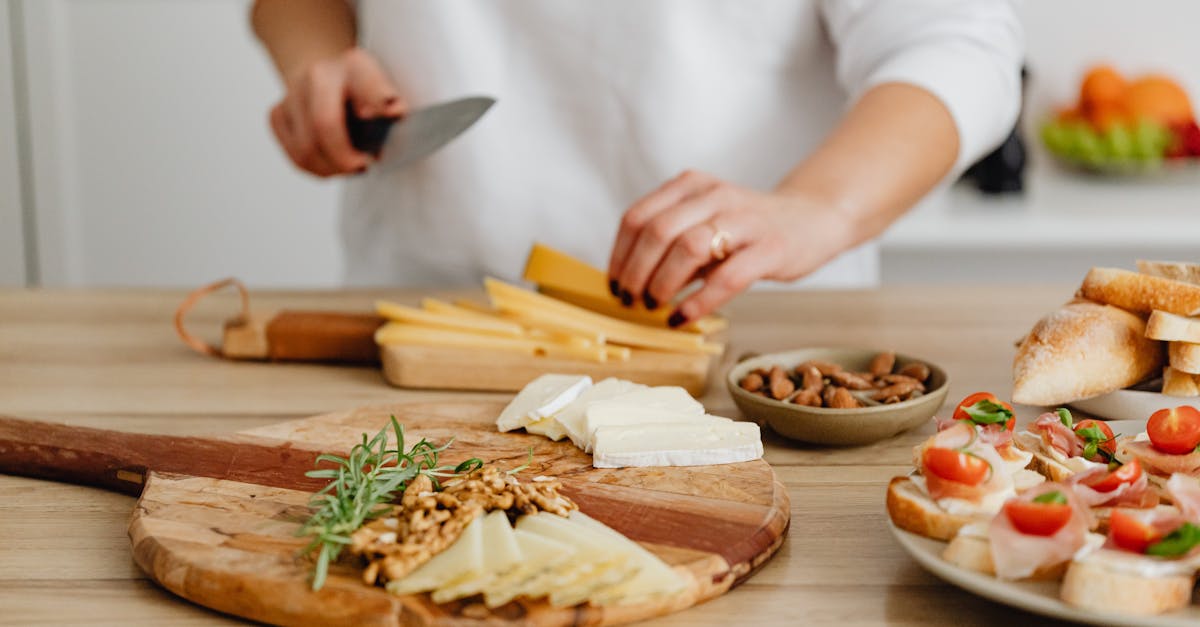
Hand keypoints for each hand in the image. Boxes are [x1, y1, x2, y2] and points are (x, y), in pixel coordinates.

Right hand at [269, 48, 405, 176]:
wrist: (324, 74)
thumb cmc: (360, 89)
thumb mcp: (385, 89)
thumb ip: (389, 102)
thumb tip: (394, 111)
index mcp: (353, 65)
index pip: (367, 85)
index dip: (377, 101)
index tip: (392, 116)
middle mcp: (316, 75)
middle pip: (325, 125)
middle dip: (345, 157)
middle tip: (363, 167)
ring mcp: (292, 95)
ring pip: (306, 149)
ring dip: (332, 168)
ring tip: (350, 166)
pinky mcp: (277, 115)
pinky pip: (296, 156)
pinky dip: (317, 168)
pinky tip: (332, 163)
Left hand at [607, 170, 852, 325]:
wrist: (812, 219)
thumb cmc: (746, 230)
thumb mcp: (703, 224)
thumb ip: (670, 245)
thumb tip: (628, 282)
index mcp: (691, 185)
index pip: (638, 217)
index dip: (619, 256)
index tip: (614, 285)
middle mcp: (715, 195)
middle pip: (657, 231)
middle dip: (636, 272)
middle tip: (632, 301)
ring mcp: (744, 219)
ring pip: (688, 248)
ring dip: (662, 284)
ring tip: (656, 306)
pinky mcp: (770, 248)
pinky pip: (727, 277)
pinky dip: (698, 302)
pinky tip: (683, 317)